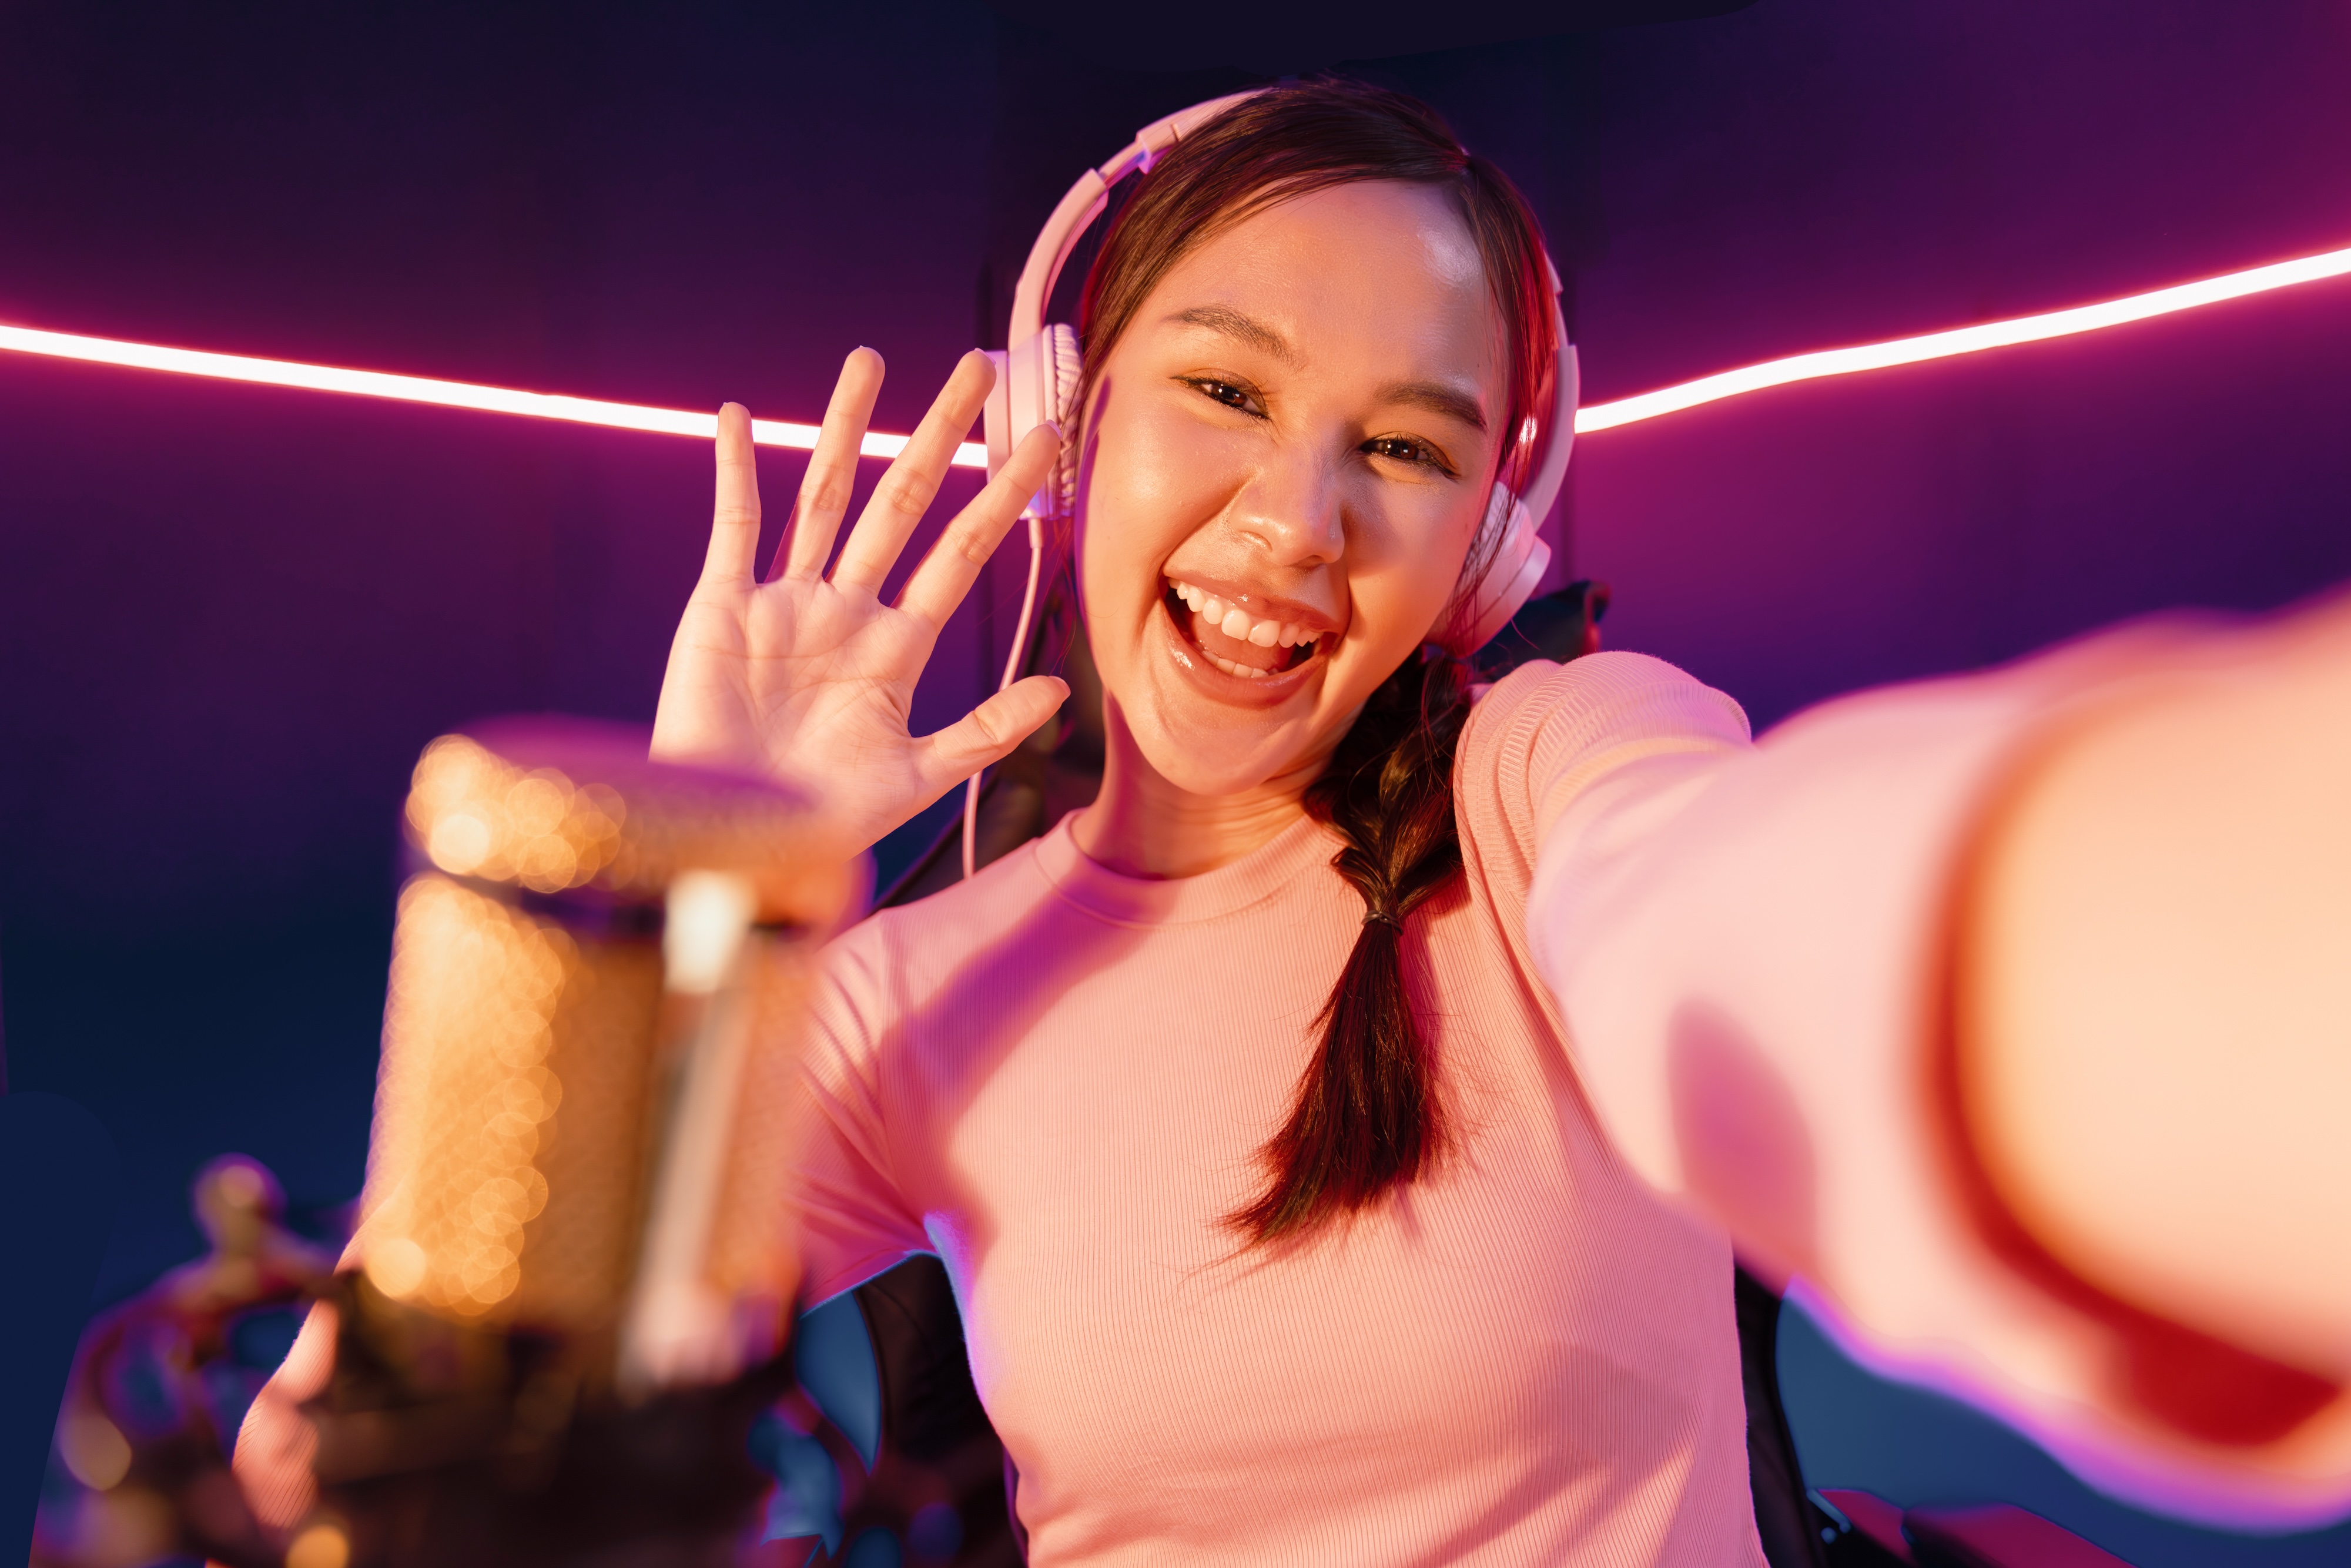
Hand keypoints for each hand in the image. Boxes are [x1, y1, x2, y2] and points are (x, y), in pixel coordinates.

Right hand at [651, 348, 1064, 855]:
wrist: (735, 846)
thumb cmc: (819, 823)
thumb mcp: (915, 777)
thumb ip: (985, 731)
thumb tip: (1061, 688)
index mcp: (896, 648)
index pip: (961, 552)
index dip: (1002, 495)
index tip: (1045, 439)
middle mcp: (847, 611)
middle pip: (901, 503)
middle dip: (938, 435)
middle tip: (977, 366)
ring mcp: (785, 603)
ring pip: (823, 496)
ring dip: (843, 428)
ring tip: (869, 360)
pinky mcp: (722, 609)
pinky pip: (734, 528)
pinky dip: (733, 471)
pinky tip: (736, 417)